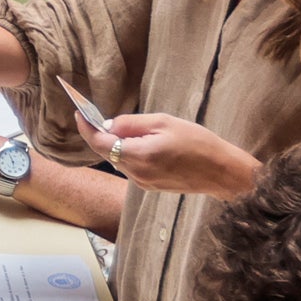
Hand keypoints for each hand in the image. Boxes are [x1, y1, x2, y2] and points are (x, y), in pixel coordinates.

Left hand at [101, 111, 260, 198]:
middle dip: (100, 134)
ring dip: (117, 144)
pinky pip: (131, 166)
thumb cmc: (198, 142)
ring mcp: (142, 182)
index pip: (100, 143)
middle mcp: (136, 173)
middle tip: (96, 116)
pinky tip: (141, 143)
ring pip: (119, 159)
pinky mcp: (149, 186)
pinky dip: (129, 153)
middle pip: (107, 152)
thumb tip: (108, 124)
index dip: (86, 128)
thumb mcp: (163, 122)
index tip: (79, 113)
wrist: (221, 172)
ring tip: (127, 128)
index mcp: (139, 156)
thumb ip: (132, 124)